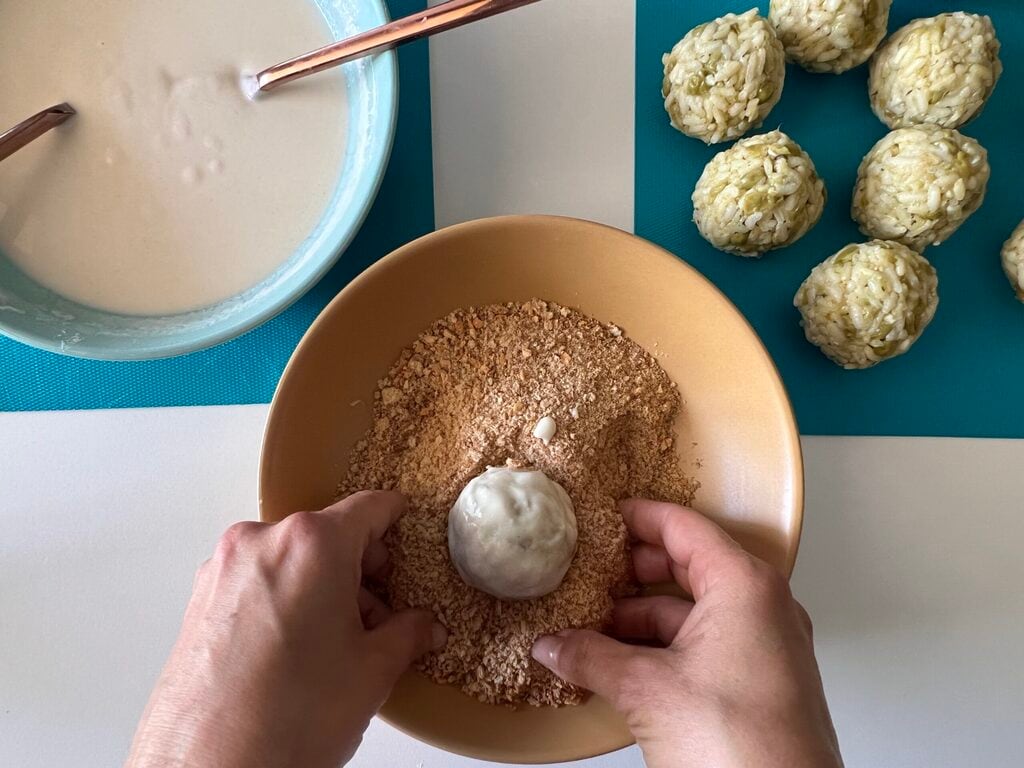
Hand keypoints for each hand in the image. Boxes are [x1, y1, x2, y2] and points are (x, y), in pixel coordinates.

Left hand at [125, 491, 445, 767]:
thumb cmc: (281, 723)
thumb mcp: (372, 673)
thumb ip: (407, 635)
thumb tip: (420, 627)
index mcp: (312, 544)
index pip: (370, 508)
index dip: (398, 521)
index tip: (406, 531)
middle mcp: (262, 542)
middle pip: (329, 534)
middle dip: (360, 570)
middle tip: (380, 614)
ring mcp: (225, 570)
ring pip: (291, 559)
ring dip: (321, 587)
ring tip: (337, 644)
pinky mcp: (200, 599)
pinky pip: (257, 581)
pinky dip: (284, 600)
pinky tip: (299, 651)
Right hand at [532, 500, 841, 767]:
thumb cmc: (742, 747)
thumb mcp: (647, 690)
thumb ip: (593, 658)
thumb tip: (556, 646)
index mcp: (745, 586)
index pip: (685, 527)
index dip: (639, 518)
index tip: (605, 516)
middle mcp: (763, 607)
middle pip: (689, 566)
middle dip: (633, 573)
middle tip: (590, 574)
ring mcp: (765, 646)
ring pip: (694, 611)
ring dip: (642, 618)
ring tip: (593, 629)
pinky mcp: (759, 683)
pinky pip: (705, 645)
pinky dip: (663, 647)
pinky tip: (623, 665)